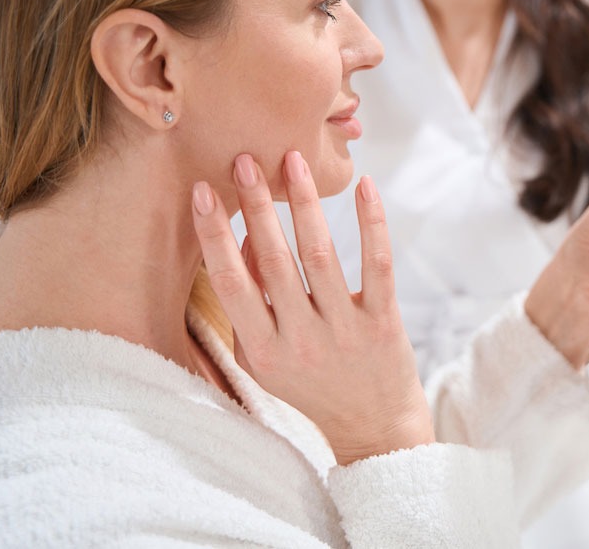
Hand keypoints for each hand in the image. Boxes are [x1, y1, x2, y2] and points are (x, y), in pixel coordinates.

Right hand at [190, 151, 434, 464]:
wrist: (373, 429)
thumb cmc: (310, 384)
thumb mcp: (265, 358)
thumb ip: (249, 306)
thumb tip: (243, 239)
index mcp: (261, 349)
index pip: (230, 283)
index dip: (214, 235)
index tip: (203, 191)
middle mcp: (300, 340)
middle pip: (273, 261)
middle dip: (256, 206)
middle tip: (246, 159)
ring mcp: (344, 332)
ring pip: (321, 255)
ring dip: (305, 204)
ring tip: (294, 161)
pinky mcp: (384, 324)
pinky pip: (376, 265)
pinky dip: (372, 223)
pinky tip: (367, 187)